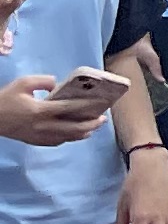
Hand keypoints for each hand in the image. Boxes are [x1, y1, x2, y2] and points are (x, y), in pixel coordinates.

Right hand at [0, 71, 116, 147]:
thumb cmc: (6, 99)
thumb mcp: (22, 83)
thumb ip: (43, 81)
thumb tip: (57, 84)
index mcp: (40, 110)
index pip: (70, 108)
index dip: (87, 106)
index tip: (101, 103)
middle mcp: (42, 126)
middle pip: (73, 128)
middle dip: (91, 124)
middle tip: (103, 118)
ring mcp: (39, 136)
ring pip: (67, 138)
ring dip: (83, 133)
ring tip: (93, 127)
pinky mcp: (34, 141)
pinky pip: (56, 142)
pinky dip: (69, 138)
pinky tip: (75, 134)